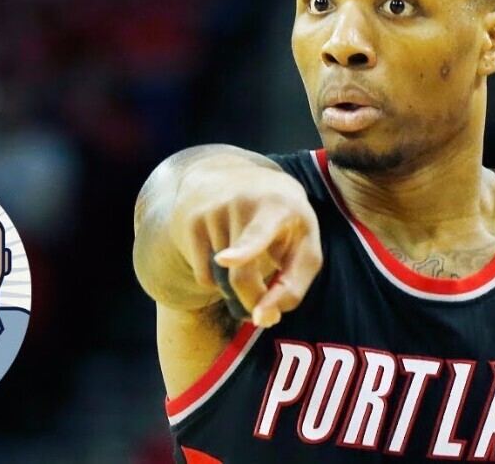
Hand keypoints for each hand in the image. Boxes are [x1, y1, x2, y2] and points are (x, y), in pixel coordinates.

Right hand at [171, 162, 322, 328]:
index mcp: (277, 205)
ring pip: (221, 281)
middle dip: (253, 302)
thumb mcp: (303, 244)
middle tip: (264, 312)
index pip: (258, 231)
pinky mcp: (191, 223)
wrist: (232, 174)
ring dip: (237, 290)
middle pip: (240, 277)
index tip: (225, 260)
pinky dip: (219, 281)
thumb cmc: (282, 219)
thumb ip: (293, 286)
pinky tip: (227, 256)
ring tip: (248, 260)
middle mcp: (241, 203)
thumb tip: (264, 319)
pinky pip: (204, 277)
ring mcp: (211, 211)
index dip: (244, 249)